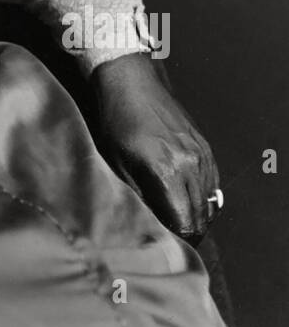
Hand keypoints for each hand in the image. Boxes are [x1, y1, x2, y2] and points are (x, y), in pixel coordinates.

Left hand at [91, 53, 221, 242]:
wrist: (129, 82)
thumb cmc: (115, 121)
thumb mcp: (116, 162)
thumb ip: (137, 196)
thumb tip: (149, 224)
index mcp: (166, 171)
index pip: (185, 221)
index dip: (178, 238)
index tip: (167, 244)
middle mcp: (190, 163)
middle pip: (201, 214)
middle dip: (190, 231)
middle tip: (173, 238)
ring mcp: (200, 153)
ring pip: (210, 200)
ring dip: (198, 214)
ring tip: (179, 221)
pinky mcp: (204, 145)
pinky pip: (212, 181)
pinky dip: (204, 195)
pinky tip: (188, 199)